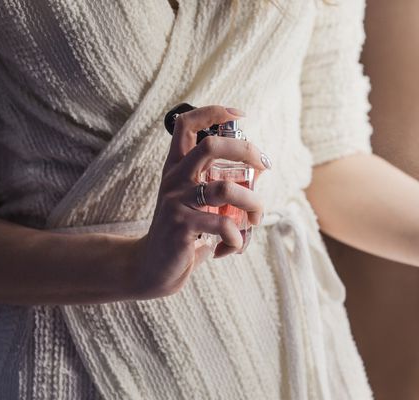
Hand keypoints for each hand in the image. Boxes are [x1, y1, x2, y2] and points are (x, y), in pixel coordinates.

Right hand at [130, 105, 269, 298]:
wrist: (154, 268)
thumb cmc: (184, 233)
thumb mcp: (196, 202)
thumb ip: (219, 185)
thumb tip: (257, 173)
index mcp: (177, 167)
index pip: (186, 124)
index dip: (213, 112)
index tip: (239, 114)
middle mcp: (174, 179)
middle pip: (211, 146)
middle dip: (246, 150)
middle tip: (264, 166)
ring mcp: (176, 202)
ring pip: (226, 189)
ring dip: (253, 204)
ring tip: (256, 219)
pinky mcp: (182, 227)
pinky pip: (224, 226)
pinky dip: (238, 238)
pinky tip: (232, 247)